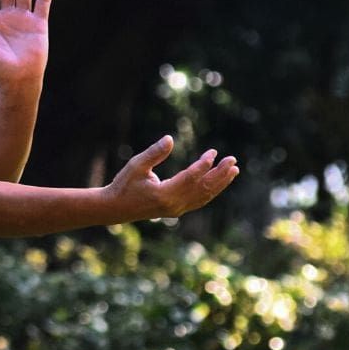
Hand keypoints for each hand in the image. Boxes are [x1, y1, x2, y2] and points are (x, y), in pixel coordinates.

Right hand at [105, 136, 239, 221]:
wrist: (115, 208)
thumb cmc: (124, 184)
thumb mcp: (136, 165)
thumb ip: (154, 153)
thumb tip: (170, 139)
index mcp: (163, 194)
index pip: (190, 179)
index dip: (203, 165)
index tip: (213, 153)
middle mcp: (174, 205)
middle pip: (203, 188)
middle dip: (219, 174)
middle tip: (232, 160)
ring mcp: (176, 210)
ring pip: (204, 196)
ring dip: (220, 183)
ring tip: (233, 171)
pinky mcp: (176, 211)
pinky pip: (199, 201)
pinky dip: (211, 191)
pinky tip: (218, 182)